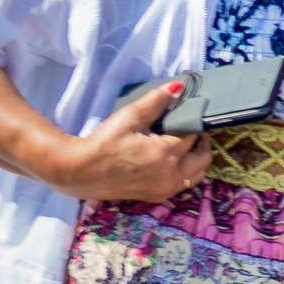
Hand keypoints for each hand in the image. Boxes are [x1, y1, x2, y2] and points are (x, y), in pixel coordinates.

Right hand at [42, 82, 208, 201]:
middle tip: (189, 130)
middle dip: (201, 141)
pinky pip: (183, 184)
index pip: (195, 134)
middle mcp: (171, 175)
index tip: (188, 116)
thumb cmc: (103, 143)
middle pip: (204, 157)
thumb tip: (179, 87)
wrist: (78, 172)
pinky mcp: (157, 197)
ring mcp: (165, 189)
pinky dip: (185, 172)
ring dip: (196, 159)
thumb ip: (156, 101)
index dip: (193, 123)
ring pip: (197, 174)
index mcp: (167, 154)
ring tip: (182, 145)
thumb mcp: (129, 117)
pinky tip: (171, 161)